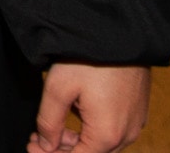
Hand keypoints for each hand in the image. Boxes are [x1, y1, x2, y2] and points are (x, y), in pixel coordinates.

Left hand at [29, 64, 148, 152]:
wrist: (121, 29)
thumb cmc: (91, 56)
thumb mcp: (58, 88)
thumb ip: (49, 122)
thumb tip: (46, 144)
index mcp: (108, 134)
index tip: (31, 146)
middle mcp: (127, 134)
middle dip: (62, 149)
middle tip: (37, 137)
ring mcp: (136, 121)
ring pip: (102, 143)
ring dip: (77, 140)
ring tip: (54, 124)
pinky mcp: (138, 108)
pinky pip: (114, 129)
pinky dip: (93, 128)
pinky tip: (76, 112)